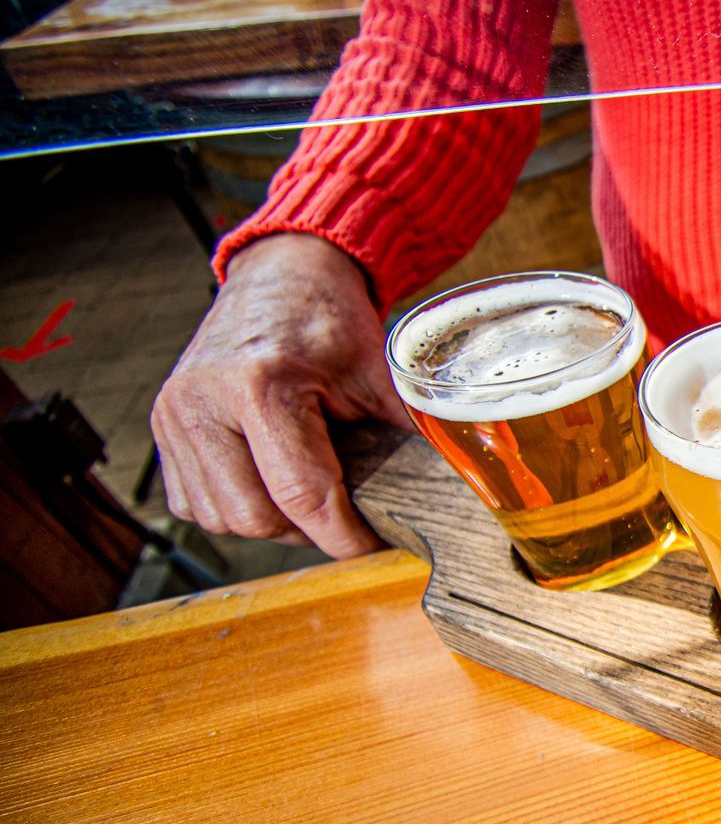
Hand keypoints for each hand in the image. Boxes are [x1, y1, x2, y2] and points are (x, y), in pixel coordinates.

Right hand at [151, 233, 412, 557]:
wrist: (279, 276)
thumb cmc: (326, 319)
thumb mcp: (377, 371)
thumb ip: (407, 432)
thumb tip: (453, 486)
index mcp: (259, 387)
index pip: (301, 494)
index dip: (343, 535)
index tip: (375, 547)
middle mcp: (202, 404)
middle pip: (256, 517)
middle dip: (307, 530)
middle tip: (344, 515)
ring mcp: (173, 417)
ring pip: (223, 519)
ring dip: (270, 522)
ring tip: (307, 494)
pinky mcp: (163, 429)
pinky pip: (195, 504)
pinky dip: (235, 508)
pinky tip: (267, 483)